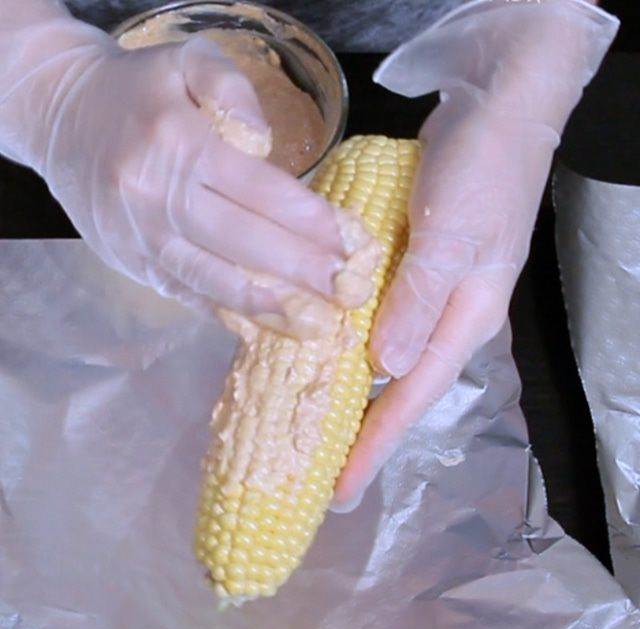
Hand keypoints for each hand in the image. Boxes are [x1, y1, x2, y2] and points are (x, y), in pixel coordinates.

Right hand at [0, 4, 375, 338]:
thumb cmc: (138, 91)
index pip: (259, 190)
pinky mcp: (133, 264)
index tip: (354, 243)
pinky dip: (226, 314)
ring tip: (317, 324)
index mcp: (178, 143)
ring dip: (269, 307)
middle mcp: (158, 196)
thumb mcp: (185, 60)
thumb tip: (262, 141)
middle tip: (352, 291)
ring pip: (212, 279)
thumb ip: (230, 88)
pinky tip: (264, 328)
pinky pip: (185, 294)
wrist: (63, 117)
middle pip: (242, 242)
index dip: (310, 220)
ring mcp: (143, 238)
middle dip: (302, 271)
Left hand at [332, 0, 617, 510]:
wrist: (496, 112)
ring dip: (351, 391)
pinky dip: (347, 342)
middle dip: (361, 432)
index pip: (412, 398)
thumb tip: (384, 369)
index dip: (375, 445)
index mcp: (461, 319)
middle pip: (398, 389)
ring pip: (384, 358)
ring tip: (312, 424)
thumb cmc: (480, 171)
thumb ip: (417, 299)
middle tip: (318, 472)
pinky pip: (374, 320)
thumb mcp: (451, 235)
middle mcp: (444, 318)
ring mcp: (427, 294)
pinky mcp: (411, 270)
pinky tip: (319, 351)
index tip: (338, 490)